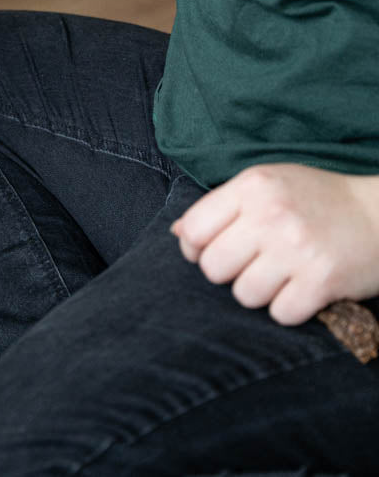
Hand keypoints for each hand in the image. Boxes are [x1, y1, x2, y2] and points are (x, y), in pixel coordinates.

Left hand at [171, 163, 378, 324]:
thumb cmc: (317, 199)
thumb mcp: (269, 184)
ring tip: (281, 275)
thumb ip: (223, 206)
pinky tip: (302, 289)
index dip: (195, 249)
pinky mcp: (321, 281)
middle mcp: (270, 215)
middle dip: (229, 273)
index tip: (211, 251)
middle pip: (214, 268)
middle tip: (252, 265)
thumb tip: (178, 233)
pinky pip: (280, 314)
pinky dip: (289, 309)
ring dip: (260, 293)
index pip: (194, 230)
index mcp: (253, 186)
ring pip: (244, 295)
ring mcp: (296, 249)